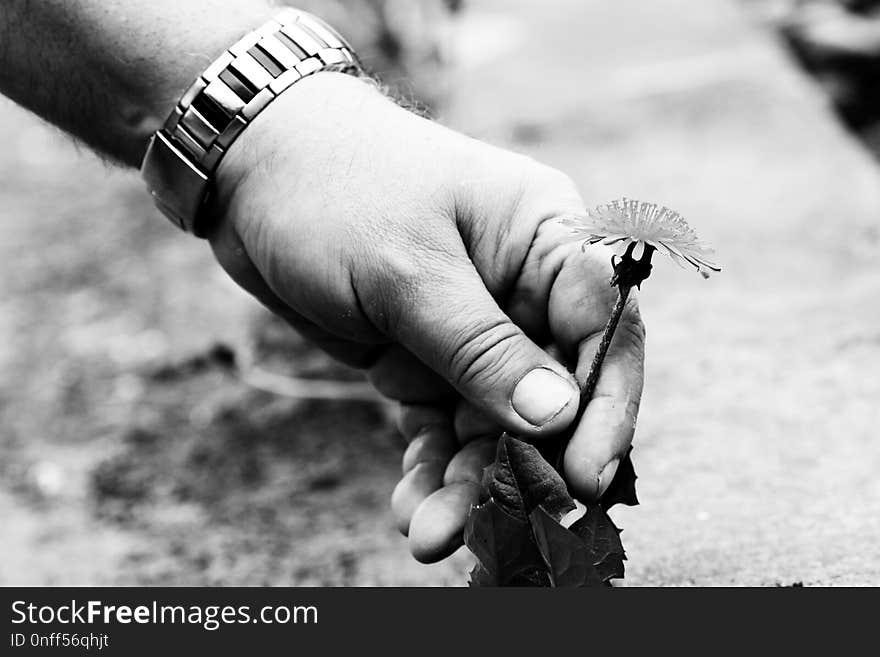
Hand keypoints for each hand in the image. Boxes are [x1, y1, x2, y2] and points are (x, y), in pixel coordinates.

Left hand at [207, 72, 644, 562]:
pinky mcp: (426, 361)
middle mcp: (521, 290)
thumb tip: (558, 417)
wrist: (253, 172)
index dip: (606, 406)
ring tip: (432, 537)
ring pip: (493, 424)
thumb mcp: (408, 268)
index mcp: (544, 240)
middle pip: (554, 393)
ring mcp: (473, 331)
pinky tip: (411, 512)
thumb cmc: (337, 190)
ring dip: (469, 482)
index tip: (586, 477)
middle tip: (506, 527)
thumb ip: (483, 346)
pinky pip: (441, 427)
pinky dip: (429, 469)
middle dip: (529, 462)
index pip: (605, 328)